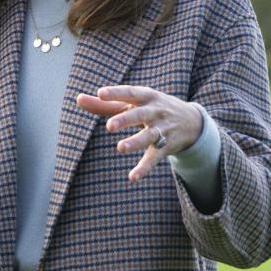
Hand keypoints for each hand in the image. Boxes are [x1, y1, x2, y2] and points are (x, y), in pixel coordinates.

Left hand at [76, 85, 203, 182]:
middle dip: (126, 119)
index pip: (129, 92)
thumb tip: (78, 99)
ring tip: (120, 148)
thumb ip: (106, 104)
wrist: (192, 121)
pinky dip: (144, 168)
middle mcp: (155, 111)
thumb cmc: (152, 108)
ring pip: (149, 136)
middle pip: (140, 114)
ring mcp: (162, 129)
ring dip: (136, 142)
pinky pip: (155, 158)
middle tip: (109, 126)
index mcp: (145, 96)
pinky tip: (133, 177)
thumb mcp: (133, 103)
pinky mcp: (167, 146)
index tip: (100, 93)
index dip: (115, 93)